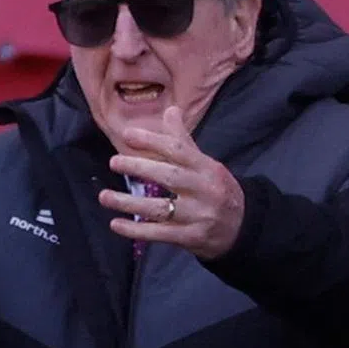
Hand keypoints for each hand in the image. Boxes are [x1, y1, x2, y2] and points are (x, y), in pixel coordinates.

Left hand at [98, 107, 244, 260]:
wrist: (244, 228)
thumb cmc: (217, 189)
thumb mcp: (206, 164)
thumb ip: (183, 140)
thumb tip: (170, 110)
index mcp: (207, 168)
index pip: (178, 150)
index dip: (152, 141)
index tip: (127, 134)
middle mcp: (203, 190)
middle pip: (169, 177)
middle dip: (140, 168)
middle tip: (113, 162)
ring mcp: (198, 216)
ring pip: (159, 208)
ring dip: (129, 203)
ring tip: (104, 196)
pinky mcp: (191, 237)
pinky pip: (159, 233)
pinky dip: (136, 230)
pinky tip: (115, 224)